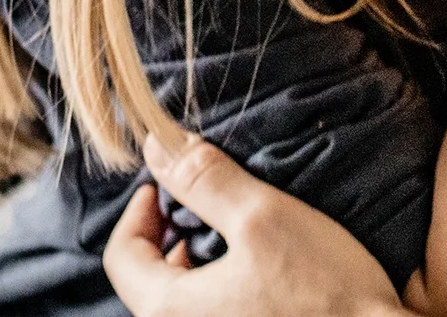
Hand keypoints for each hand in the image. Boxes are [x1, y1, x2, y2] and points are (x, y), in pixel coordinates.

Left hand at [104, 132, 406, 316]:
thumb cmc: (324, 292)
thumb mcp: (262, 218)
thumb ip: (204, 180)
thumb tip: (159, 146)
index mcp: (167, 309)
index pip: (121, 256)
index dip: (139, 211)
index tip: (166, 184)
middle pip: (147, 282)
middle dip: (165, 237)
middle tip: (197, 207)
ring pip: (178, 302)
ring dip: (192, 266)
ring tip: (227, 239)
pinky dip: (215, 291)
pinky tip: (254, 276)